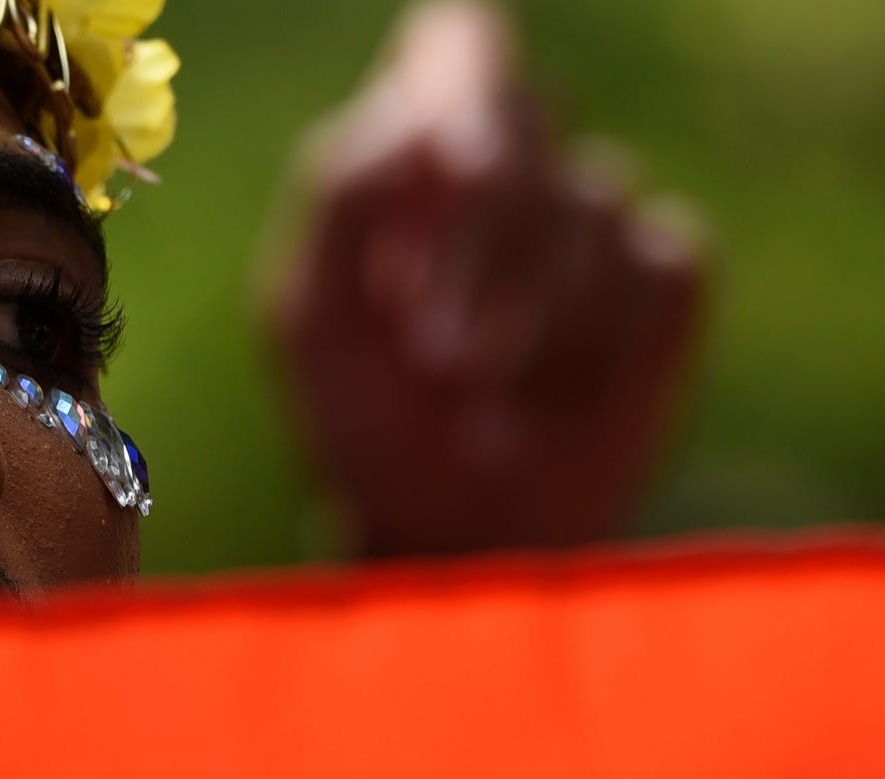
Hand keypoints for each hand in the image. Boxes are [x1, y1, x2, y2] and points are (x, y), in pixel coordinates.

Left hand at [267, 1, 706, 557]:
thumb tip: (422, 118)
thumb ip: (345, 194)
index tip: (448, 162)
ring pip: (590, 205)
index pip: (459, 45)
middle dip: (478, 239)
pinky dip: (591, 353)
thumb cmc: (362, 419)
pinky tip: (543, 415)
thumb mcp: (310, 314)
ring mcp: (593, 219)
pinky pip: (653, 270)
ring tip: (472, 414)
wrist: (441, 537)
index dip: (463, 83)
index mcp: (414, 156)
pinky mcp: (661, 281)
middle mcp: (514, 169)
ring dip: (526, 326)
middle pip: (528, 110)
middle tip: (432, 354)